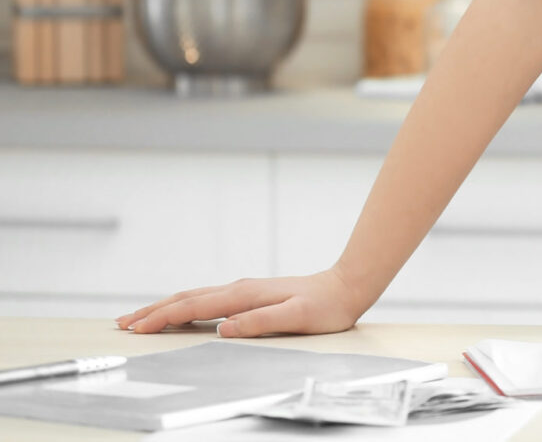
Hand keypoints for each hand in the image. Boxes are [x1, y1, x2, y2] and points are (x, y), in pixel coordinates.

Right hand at [117, 268, 371, 338]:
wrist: (346, 287)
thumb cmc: (325, 307)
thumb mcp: (297, 317)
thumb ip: (261, 322)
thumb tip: (224, 327)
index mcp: (244, 295)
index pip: (193, 306)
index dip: (162, 318)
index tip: (136, 327)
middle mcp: (240, 289)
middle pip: (186, 298)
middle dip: (152, 311)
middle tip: (122, 323)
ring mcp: (244, 290)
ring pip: (195, 296)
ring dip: (165, 307)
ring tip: (141, 317)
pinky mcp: (250, 295)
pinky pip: (207, 299)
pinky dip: (185, 304)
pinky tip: (181, 312)